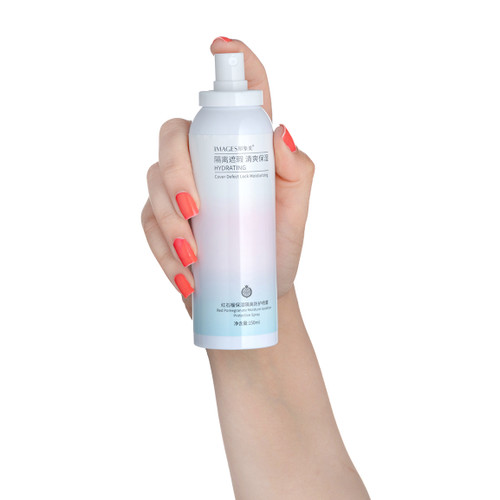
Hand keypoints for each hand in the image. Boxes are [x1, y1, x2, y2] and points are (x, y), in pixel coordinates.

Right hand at [141, 38, 314, 316]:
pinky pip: (147, 223)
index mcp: (242, 149)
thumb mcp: (296, 209)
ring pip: (153, 181)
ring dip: (169, 220)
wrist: (252, 293)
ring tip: (195, 257)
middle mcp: (205, 160)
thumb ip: (295, 169)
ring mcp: (179, 190)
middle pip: (174, 136)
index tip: (221, 45)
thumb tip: (280, 130)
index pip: (235, 98)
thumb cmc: (277, 246)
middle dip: (177, 172)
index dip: (231, 63)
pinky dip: (163, 249)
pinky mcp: (161, 220)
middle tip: (198, 211)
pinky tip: (184, 274)